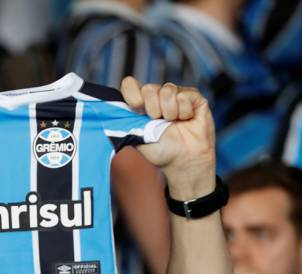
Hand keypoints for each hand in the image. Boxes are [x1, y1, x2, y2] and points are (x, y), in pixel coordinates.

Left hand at [120, 77, 215, 200]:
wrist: (182, 161)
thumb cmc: (160, 151)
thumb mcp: (136, 136)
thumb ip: (124, 121)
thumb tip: (107, 110)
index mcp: (142, 103)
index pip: (129, 84)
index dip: (132, 95)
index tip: (137, 110)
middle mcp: (158, 96)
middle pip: (149, 88)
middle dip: (153, 110)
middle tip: (159, 122)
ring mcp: (176, 95)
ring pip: (167, 91)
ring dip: (169, 113)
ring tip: (174, 123)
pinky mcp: (194, 97)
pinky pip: (184, 96)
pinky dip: (184, 112)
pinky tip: (186, 120)